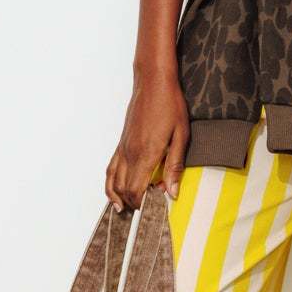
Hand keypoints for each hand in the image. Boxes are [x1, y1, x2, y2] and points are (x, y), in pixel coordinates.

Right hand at [105, 64, 189, 209]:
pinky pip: (110, 167)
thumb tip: (173, 192)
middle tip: (146, 209)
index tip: (153, 209)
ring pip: (113, 181)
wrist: (153, 82)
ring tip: (125, 209)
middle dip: (132, 203)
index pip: (136, 190)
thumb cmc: (170, 105)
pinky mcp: (121, 142)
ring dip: (117, 197)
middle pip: (123, 189)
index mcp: (146, 153)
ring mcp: (123, 148)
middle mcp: (130, 153)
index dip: (142, 204)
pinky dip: (110, 182)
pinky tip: (116, 190)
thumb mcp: (181, 135)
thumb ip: (175, 165)